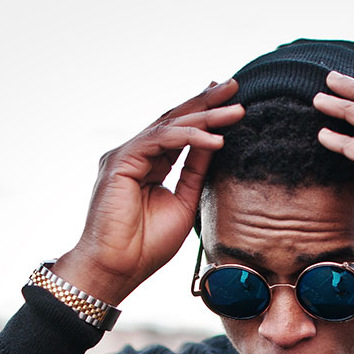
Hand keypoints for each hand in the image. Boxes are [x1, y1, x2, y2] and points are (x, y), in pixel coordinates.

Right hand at [54, 79, 243, 303]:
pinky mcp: (120, 161)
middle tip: (234, 85)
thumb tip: (215, 144)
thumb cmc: (146, 245)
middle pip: (174, 120)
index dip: (204, 115)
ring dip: (205, 117)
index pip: (179, 132)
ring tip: (236, 112)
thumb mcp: (183, 202)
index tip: (230, 101)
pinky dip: (189, 138)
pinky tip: (215, 139)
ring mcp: (125, 156)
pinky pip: (160, 140)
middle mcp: (135, 155)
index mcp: (148, 165)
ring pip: (169, 126)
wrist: (117, 267)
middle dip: (205, 102)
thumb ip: (195, 172)